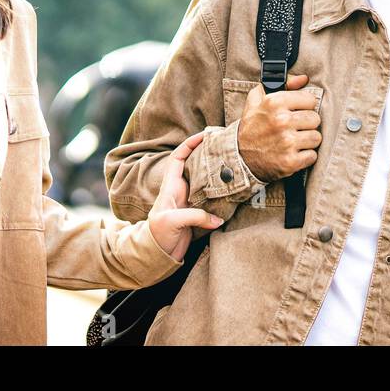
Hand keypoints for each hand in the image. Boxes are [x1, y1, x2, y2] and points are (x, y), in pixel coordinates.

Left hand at [148, 132, 223, 260]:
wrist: (157, 255)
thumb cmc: (157, 234)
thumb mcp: (172, 222)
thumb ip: (195, 216)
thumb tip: (217, 219)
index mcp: (170, 187)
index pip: (178, 157)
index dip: (189, 144)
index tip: (204, 135)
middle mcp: (181, 191)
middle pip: (196, 167)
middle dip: (208, 156)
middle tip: (225, 148)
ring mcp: (190, 202)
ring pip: (206, 183)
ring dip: (217, 175)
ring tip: (233, 166)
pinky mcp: (198, 215)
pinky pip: (212, 201)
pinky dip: (222, 196)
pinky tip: (233, 193)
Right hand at [236, 73, 321, 182]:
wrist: (240, 156)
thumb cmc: (252, 126)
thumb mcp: (257, 99)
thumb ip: (283, 84)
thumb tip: (303, 79)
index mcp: (274, 102)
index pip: (311, 100)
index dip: (304, 106)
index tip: (296, 112)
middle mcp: (281, 121)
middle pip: (315, 119)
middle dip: (307, 124)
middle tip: (294, 128)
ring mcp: (287, 142)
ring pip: (316, 138)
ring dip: (307, 141)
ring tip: (294, 141)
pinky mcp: (290, 161)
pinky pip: (312, 155)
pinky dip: (305, 157)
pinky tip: (293, 153)